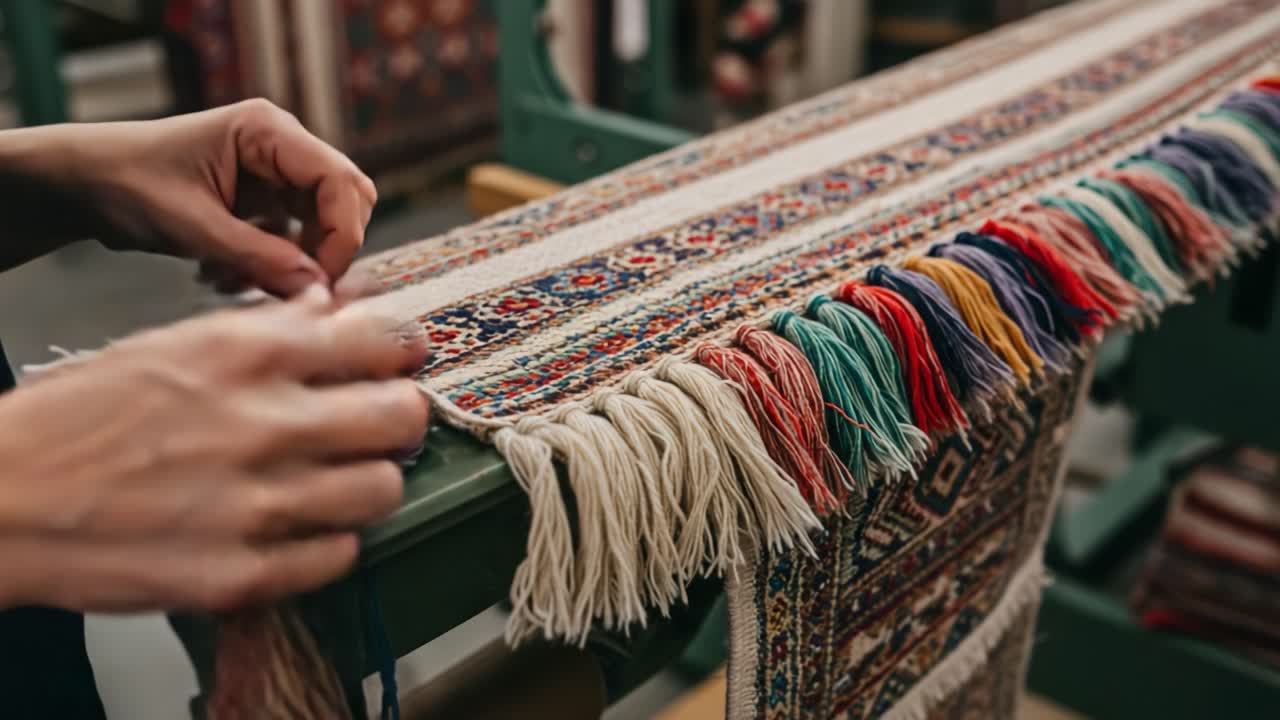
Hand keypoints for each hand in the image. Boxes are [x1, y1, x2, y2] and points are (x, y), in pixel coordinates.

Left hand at [0, 99, 376, 296]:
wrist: (82, 185)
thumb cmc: (126, 186)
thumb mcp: (192, 227)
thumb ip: (260, 258)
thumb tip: (319, 290)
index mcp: (268, 131)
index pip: (341, 181)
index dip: (342, 235)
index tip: (318, 281)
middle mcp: (282, 146)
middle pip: (345, 201)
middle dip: (325, 251)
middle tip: (292, 289)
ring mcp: (276, 172)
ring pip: (323, 224)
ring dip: (293, 263)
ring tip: (240, 283)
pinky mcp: (264, 199)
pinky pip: (295, 238)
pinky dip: (270, 265)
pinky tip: (225, 276)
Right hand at [0, 286, 427, 612]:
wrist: (3, 500)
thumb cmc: (82, 417)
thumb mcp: (174, 346)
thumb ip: (266, 332)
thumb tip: (336, 312)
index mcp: (248, 354)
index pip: (383, 339)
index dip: (402, 351)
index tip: (401, 362)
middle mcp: (265, 424)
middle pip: (402, 416)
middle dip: (398, 416)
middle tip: (378, 424)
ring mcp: (258, 504)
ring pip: (384, 489)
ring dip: (368, 481)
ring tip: (335, 479)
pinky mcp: (244, 573)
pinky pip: (341, 554)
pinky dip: (329, 540)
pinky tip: (297, 526)